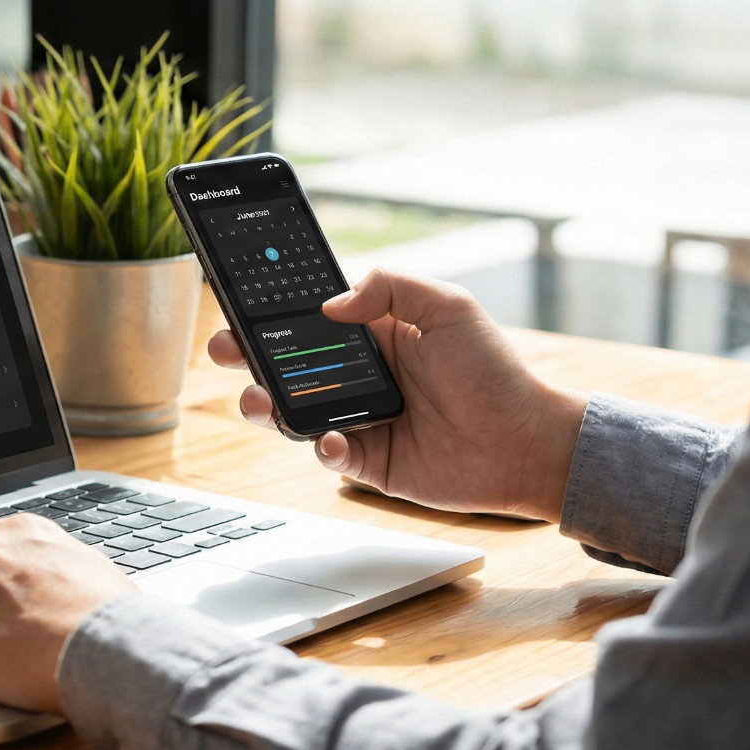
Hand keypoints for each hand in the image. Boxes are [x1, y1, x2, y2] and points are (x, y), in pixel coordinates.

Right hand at [208, 268, 587, 520]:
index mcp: (374, 333)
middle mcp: (360, 375)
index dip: (273, 311)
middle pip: (287, 364)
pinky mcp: (368, 461)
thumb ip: (389, 288)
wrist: (527, 443)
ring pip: (294, 411)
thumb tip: (330, 303)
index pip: (310, 317)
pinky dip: (322, 447)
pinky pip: (328, 455)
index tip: (239, 301)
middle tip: (223, 349)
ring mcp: (360, 418)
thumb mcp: (448, 306)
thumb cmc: (495, 372)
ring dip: (267, 404)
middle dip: (247, 356)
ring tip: (257, 400)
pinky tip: (332, 439)